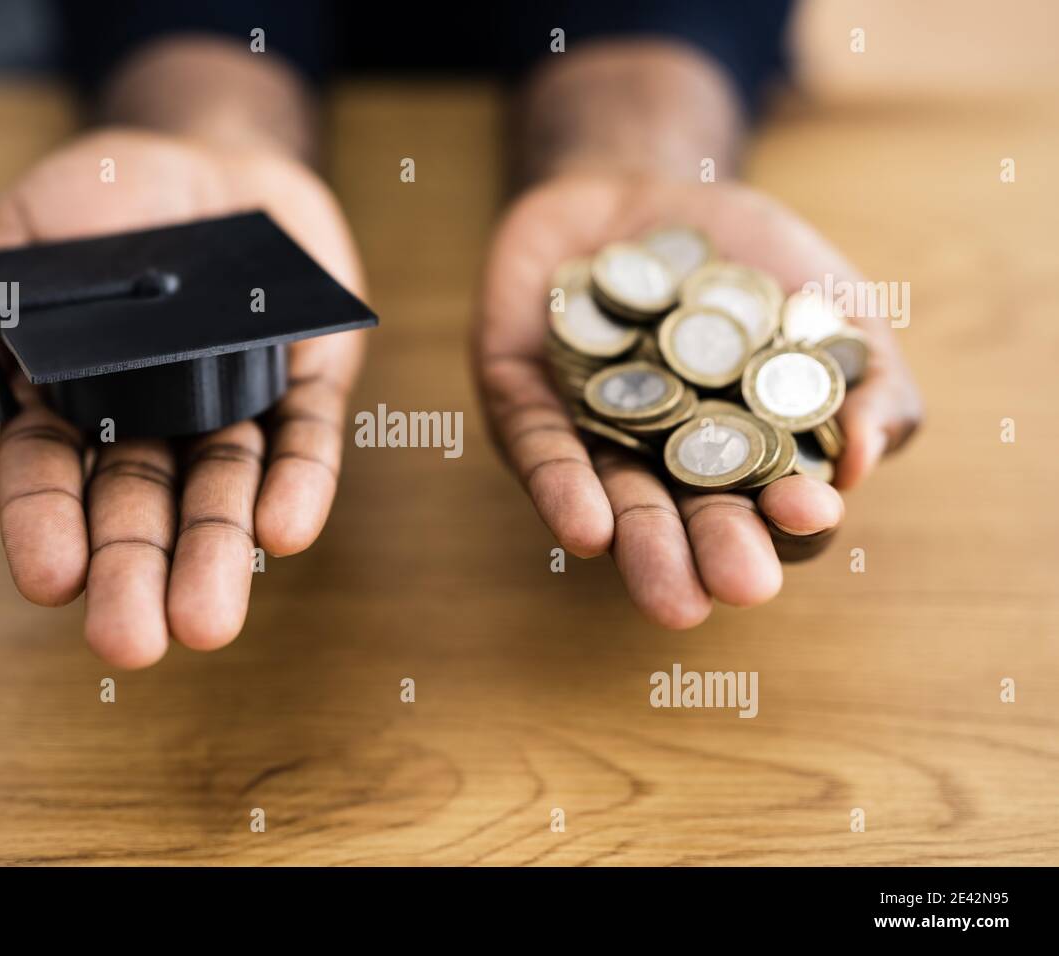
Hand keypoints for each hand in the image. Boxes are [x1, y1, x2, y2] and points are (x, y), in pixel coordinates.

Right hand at [0, 129, 367, 664]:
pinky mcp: (304, 383)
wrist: (210, 160)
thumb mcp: (17, 251)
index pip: (51, 474)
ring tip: (207, 623)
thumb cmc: (97, 208)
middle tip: (132, 644)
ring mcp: (232, 406)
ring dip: (218, 553)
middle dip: (136, 571)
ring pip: (224, 489)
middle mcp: (153, 422)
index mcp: (72, 402)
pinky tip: (287, 533)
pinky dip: (298, 484)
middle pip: (141, 504)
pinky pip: (305, 439)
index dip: (47, 525)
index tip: (49, 581)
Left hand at [474, 172, 921, 627]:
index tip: (809, 512)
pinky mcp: (523, 409)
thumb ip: (867, 377)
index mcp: (744, 455)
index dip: (793, 517)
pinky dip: (565, 491)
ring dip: (644, 548)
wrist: (635, 185)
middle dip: (718, 552)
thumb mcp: (828, 298)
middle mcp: (666, 463)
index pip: (774, 507)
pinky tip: (587, 532)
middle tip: (739, 586)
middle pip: (694, 519)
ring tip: (671, 597)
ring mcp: (594, 438)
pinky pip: (541, 454)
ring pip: (618, 503)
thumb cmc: (745, 255)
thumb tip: (859, 464)